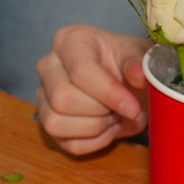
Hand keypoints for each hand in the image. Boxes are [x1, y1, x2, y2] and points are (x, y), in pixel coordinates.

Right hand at [36, 25, 151, 155]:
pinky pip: (67, 143)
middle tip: (121, 107)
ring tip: (114, 116)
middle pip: (62, 98)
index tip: (132, 106)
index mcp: (69, 40)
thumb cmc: (129, 65)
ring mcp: (43, 95)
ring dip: (95, 127)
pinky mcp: (49, 122)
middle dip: (99, 110)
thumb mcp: (140, 56)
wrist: (128, 84)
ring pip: (55, 123)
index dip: (109, 94)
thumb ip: (139, 63)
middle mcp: (48, 65)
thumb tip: (139, 74)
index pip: (80, 72)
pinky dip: (95, 142)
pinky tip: (108, 127)